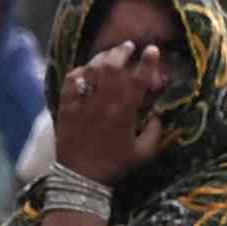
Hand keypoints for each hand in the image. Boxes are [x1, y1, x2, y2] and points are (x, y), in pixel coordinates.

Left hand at [48, 38, 168, 187]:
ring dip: (103, 57)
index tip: (153, 50)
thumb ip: (155, 132)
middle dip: (123, 52)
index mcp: (124, 114)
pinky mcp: (66, 108)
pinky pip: (71, 81)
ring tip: (111, 52)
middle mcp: (103, 104)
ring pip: (92, 70)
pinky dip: (80, 70)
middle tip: (130, 46)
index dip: (147, 63)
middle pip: (113, 68)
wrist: (81, 179)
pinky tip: (87, 69)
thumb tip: (160, 114)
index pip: (138, 81)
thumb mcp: (143, 154)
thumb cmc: (114, 167)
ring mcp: (82, 104)